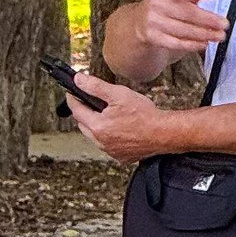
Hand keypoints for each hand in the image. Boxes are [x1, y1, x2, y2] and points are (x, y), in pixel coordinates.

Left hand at [66, 76, 183, 163]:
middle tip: (88, 102)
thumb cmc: (144, 115)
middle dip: (83, 113)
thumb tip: (79, 80)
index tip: (71, 93)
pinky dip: (108, 137)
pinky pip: (108, 145)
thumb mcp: (118, 94)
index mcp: (97, 126)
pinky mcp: (121, 156)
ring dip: (95, 126)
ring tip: (105, 115)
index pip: (76, 111)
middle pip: (83, 125)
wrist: (164, 133)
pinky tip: (118, 128)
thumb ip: (95, 86)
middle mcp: (101, 142)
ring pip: (95, 136)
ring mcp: (110, 151)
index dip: (72, 99)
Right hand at [140, 0, 229, 56]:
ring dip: (203, 34)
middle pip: (184, 12)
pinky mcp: (152, 37)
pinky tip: (204, 43)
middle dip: (207, 19)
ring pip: (182, 29)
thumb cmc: (166, 5)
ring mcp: (152, 21)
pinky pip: (175, 42)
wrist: (140, 23)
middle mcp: (155, 2)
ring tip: (219, 35)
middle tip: (224, 24)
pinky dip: (191, 44)